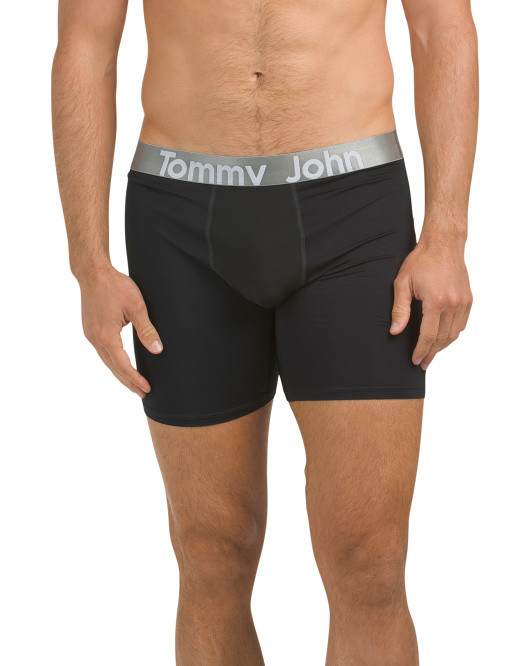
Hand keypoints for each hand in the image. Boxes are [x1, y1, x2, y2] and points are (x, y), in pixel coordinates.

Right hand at [79, 266, 162, 396]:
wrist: (93, 272)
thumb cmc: (115, 285)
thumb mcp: (136, 306)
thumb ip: (147, 329)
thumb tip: (157, 349)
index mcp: (106, 336)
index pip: (122, 365)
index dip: (135, 378)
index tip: (146, 388)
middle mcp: (95, 339)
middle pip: (114, 367)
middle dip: (128, 382)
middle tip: (142, 393)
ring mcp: (91, 335)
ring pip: (107, 361)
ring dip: (120, 374)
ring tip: (133, 385)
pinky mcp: (90, 330)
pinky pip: (103, 353)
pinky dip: (113, 362)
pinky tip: (120, 366)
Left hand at [390, 238, 472, 370]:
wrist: (443, 244)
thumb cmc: (421, 261)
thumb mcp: (402, 283)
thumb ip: (400, 309)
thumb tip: (395, 330)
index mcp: (435, 300)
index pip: (428, 335)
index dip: (421, 350)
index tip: (416, 360)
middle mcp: (452, 303)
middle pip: (442, 338)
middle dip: (431, 353)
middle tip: (423, 363)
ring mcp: (463, 302)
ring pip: (454, 334)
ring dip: (442, 346)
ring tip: (431, 353)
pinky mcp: (468, 299)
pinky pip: (462, 324)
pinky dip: (453, 334)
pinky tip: (443, 338)